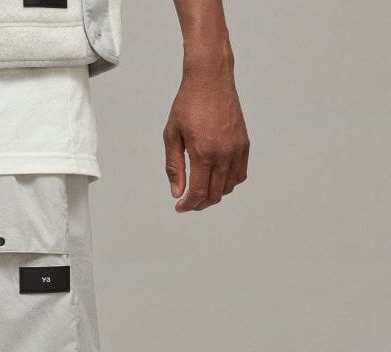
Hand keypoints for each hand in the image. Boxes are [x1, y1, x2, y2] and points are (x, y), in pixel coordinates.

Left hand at [164, 70, 248, 212]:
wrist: (210, 78)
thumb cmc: (188, 104)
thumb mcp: (172, 136)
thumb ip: (174, 167)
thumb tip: (177, 192)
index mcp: (204, 152)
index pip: (199, 192)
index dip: (188, 204)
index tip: (179, 207)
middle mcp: (224, 153)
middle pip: (215, 194)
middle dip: (199, 204)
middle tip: (187, 203)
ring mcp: (237, 148)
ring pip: (229, 187)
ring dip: (214, 194)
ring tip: (200, 192)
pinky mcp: (244, 143)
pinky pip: (240, 174)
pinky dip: (228, 182)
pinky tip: (216, 179)